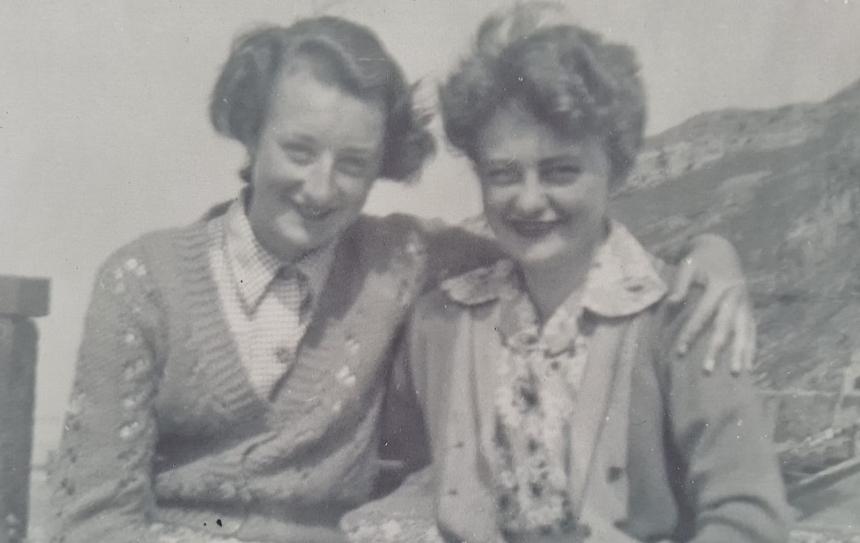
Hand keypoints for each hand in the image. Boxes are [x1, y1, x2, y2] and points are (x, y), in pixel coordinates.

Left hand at [667, 234, 755, 374]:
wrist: (722, 249)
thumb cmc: (699, 260)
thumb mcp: (688, 265)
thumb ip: (680, 284)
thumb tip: (671, 303)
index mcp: (720, 287)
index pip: (703, 315)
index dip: (691, 334)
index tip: (679, 352)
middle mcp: (736, 297)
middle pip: (725, 328)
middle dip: (716, 351)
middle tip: (707, 371)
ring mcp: (746, 304)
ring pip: (744, 332)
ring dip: (741, 354)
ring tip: (737, 374)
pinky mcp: (750, 309)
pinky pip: (752, 331)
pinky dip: (751, 348)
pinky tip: (750, 366)